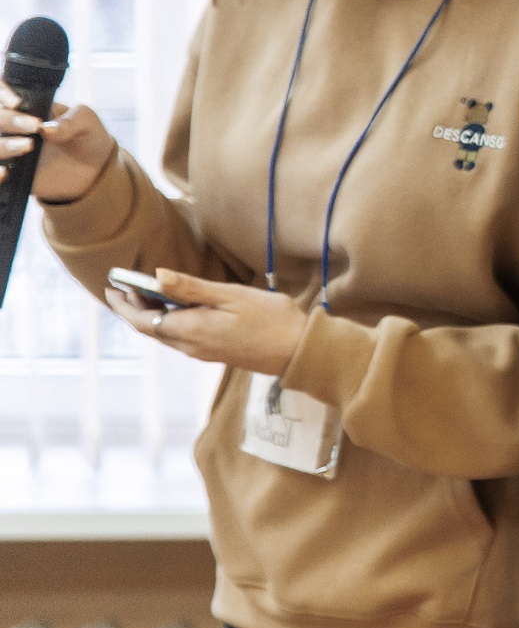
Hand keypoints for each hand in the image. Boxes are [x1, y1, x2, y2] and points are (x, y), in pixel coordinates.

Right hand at [0, 84, 113, 204]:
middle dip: (7, 120)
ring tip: (28, 146)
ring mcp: (8, 149)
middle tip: (34, 127)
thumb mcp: (86, 121)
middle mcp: (11, 127)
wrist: (93, 168)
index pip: (3, 95)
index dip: (3, 94)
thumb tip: (46, 128)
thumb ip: (71, 120)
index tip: (16, 102)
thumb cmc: (87, 136)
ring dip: (2, 145)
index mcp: (26, 107)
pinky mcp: (11, 173)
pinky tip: (6, 173)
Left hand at [105, 271, 309, 374]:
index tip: (111, 286)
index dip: (123, 305)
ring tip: (145, 293)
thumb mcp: (232, 296)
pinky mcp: (212, 352)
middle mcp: (189, 345)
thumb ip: (192, 288)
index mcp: (190, 330)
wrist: (298, 351)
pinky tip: (176, 308)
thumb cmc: (271, 319)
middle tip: (122, 287)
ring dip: (150, 315)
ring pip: (163, 334)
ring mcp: (201, 351)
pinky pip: (178, 337)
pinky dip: (167, 321)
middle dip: (132, 309)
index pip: (142, 320)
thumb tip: (157, 275)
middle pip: (149, 329)